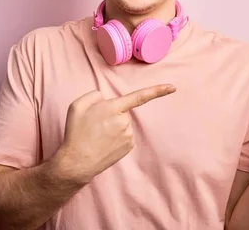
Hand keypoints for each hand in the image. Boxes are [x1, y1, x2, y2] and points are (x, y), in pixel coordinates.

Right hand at [59, 84, 175, 183]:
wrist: (77, 162)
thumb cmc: (76, 133)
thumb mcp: (77, 105)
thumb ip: (94, 95)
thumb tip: (105, 99)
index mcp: (112, 108)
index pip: (139, 97)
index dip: (157, 91)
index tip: (172, 88)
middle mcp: (124, 121)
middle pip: (122, 111)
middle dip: (111, 114)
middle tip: (94, 125)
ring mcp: (128, 135)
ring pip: (123, 124)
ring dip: (113, 127)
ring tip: (97, 136)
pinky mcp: (129, 146)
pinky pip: (124, 135)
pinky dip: (116, 137)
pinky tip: (104, 143)